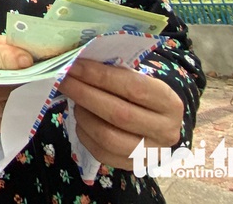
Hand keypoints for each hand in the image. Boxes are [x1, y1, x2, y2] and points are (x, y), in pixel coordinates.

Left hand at [60, 59, 183, 168]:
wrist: (157, 126)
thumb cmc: (141, 97)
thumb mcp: (138, 81)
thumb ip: (115, 74)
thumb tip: (78, 65)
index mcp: (169, 103)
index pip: (133, 87)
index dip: (100, 76)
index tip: (75, 66)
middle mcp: (165, 131)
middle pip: (118, 114)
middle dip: (84, 94)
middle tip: (63, 80)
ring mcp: (151, 154)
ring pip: (107, 137)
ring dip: (83, 115)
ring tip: (74, 100)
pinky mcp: (133, 167)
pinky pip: (101, 152)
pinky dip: (84, 133)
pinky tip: (80, 118)